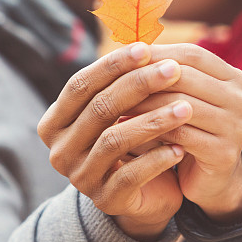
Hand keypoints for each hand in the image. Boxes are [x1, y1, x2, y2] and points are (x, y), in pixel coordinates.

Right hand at [37, 43, 191, 240]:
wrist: (141, 196)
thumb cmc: (129, 142)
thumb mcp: (117, 111)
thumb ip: (119, 83)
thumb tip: (143, 41)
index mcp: (54, 123)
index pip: (80, 85)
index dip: (112, 65)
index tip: (146, 48)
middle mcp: (59, 151)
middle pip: (99, 108)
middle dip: (139, 85)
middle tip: (173, 69)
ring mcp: (80, 178)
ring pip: (116, 139)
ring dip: (155, 120)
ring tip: (187, 107)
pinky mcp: (105, 200)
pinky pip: (132, 174)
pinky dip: (159, 158)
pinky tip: (182, 146)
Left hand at [127, 44, 241, 224]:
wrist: (210, 181)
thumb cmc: (188, 132)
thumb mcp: (180, 98)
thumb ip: (165, 74)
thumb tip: (127, 49)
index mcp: (234, 78)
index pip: (192, 55)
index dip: (157, 53)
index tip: (122, 58)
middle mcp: (241, 99)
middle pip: (186, 77)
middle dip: (146, 79)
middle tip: (113, 83)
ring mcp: (237, 126)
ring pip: (180, 105)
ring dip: (144, 105)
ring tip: (116, 107)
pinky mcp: (225, 152)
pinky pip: (180, 134)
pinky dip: (151, 131)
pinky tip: (128, 131)